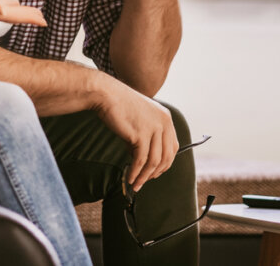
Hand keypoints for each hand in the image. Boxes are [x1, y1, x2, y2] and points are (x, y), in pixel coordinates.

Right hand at [92, 75, 178, 190]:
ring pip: (154, 161)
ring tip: (135, 184)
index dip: (165, 163)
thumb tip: (140, 157)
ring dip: (145, 176)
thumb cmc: (118, 104)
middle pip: (166, 157)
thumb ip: (144, 135)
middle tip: (145, 181)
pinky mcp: (141, 134)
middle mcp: (164, 123)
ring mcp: (154, 128)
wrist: (106, 94)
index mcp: (166, 118)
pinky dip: (135, 172)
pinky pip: (141, 160)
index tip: (154, 172)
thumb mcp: (139, 118)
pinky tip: (129, 178)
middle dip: (156, 173)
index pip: (173, 147)